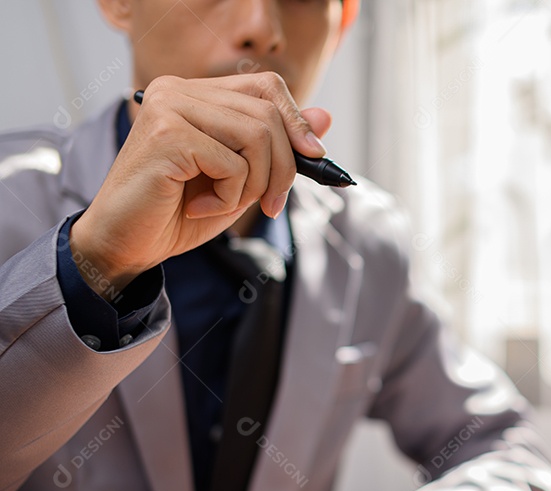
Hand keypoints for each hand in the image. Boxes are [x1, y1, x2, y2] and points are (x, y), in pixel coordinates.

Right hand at [70, 72, 331, 295]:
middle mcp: (178, 90)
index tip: (313, 156)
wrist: (126, 245)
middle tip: (268, 205)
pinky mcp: (166, 134)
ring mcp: (169, 108)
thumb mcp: (242, 179)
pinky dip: (229, 197)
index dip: (296, 120)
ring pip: (257, 137)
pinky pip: (233, 163)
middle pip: (267, 115)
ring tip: (223, 204)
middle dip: (282, 169)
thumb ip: (279, 147)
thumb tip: (325, 118)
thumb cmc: (179, 212)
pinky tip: (198, 207)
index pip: (265, 86)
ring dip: (255, 185)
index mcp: (195, 92)